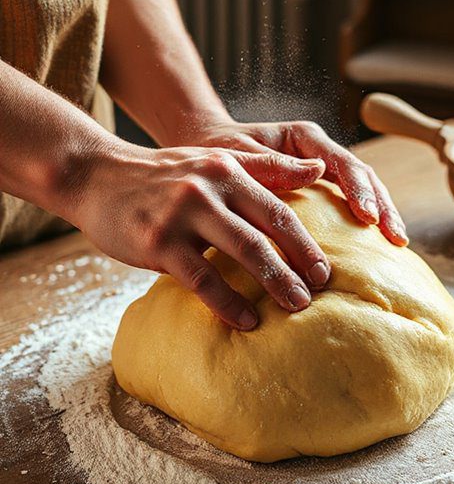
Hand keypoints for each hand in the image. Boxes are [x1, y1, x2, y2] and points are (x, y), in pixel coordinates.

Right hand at [76, 142, 330, 329]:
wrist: (96, 177)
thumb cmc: (162, 176)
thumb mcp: (212, 162)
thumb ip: (263, 168)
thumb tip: (317, 169)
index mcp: (227, 169)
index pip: (279, 204)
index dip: (306, 238)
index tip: (328, 267)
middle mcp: (209, 187)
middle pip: (268, 228)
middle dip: (300, 261)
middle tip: (321, 289)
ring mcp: (183, 214)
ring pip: (242, 251)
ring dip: (274, 283)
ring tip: (296, 306)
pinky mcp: (159, 242)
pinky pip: (203, 279)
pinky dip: (229, 303)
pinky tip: (247, 321)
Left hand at [189, 118, 408, 245]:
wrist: (201, 155)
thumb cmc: (215, 153)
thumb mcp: (237, 156)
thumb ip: (272, 163)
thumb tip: (316, 171)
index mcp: (303, 139)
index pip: (341, 162)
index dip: (359, 190)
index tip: (367, 217)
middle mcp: (319, 152)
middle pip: (362, 176)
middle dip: (382, 205)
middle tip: (396, 236)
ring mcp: (322, 172)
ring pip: (364, 190)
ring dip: (382, 214)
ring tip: (398, 242)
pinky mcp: (319, 192)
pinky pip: (348, 205)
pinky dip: (366, 224)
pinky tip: (378, 247)